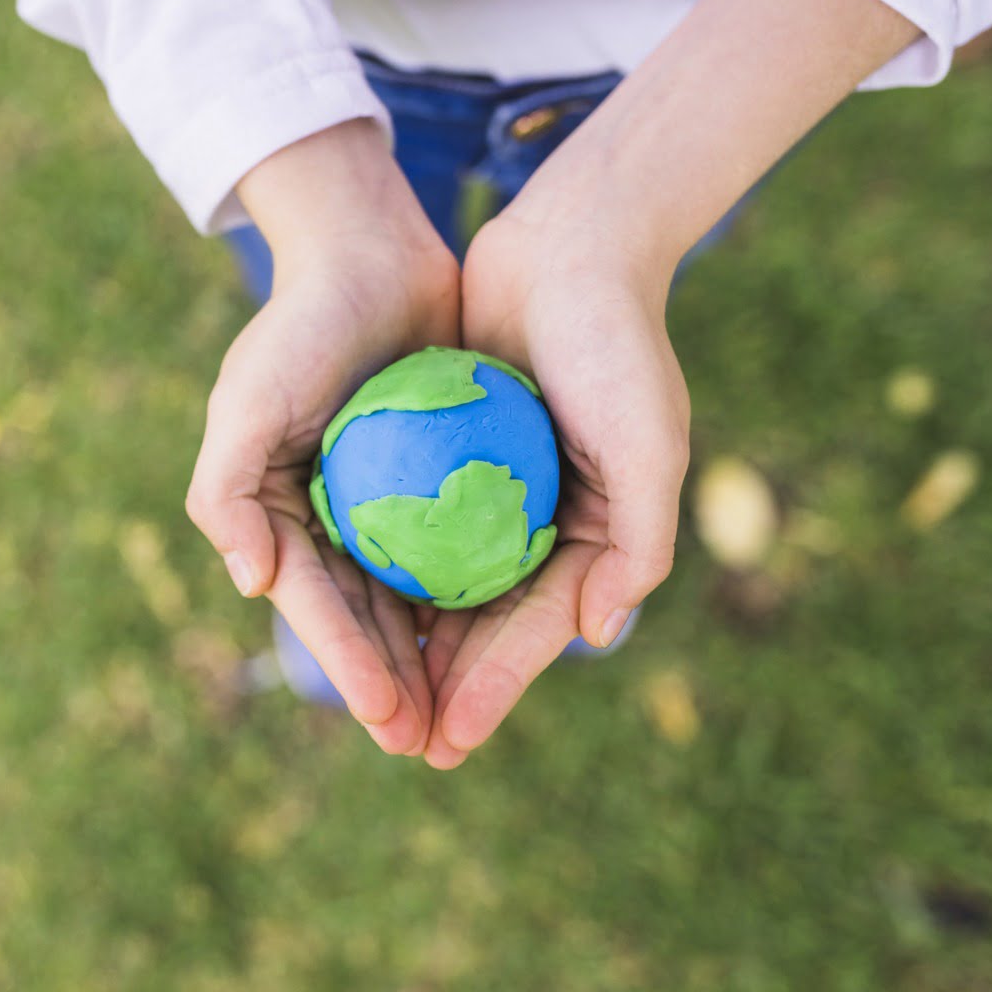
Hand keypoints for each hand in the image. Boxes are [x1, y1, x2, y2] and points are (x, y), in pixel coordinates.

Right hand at [187, 121, 460, 754]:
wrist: (370, 249)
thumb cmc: (299, 326)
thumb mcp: (246, 401)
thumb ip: (228, 491)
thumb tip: (252, 584)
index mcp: (280, 514)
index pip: (318, 605)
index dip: (350, 666)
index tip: (390, 717)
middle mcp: (330, 517)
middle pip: (367, 618)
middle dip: (395, 688)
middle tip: (430, 747)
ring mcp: (385, 500)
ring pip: (415, 597)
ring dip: (437, 661)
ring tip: (468, 719)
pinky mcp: (437, 476)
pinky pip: (459, 547)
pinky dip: (475, 592)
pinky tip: (511, 633)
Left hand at [416, 205, 688, 767]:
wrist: (572, 244)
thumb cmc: (618, 344)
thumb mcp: (649, 441)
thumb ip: (636, 542)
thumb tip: (599, 634)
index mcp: (595, 536)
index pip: (535, 631)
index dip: (494, 689)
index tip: (450, 741)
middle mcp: (544, 523)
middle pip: (482, 623)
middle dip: (445, 688)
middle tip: (402, 746)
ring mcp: (493, 491)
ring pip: (440, 584)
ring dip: (407, 643)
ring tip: (369, 701)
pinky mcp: (447, 454)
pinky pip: (409, 523)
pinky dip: (385, 566)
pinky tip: (342, 603)